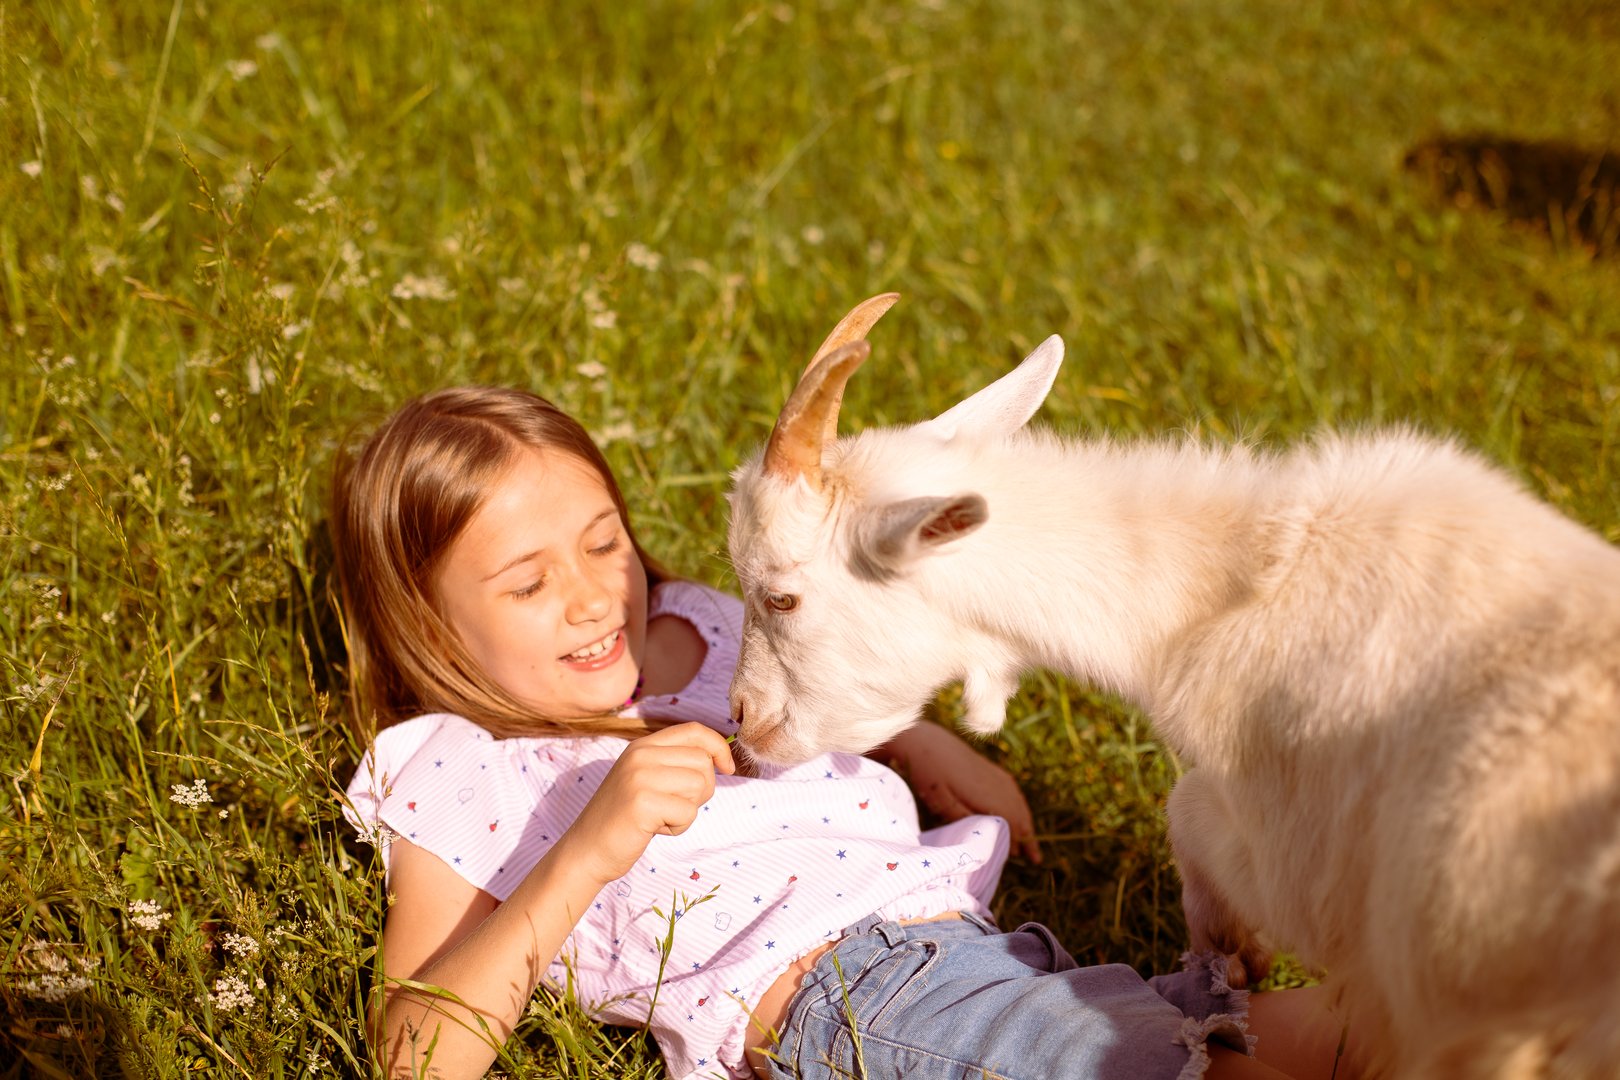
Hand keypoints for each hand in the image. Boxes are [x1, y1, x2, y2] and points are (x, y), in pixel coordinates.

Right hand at [561, 722, 735, 886]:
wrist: (587, 849)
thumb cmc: (624, 818)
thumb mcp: (646, 778)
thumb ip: (674, 763)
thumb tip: (721, 757)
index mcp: (643, 745)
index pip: (695, 730)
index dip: (719, 747)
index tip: (727, 768)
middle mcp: (641, 754)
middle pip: (703, 761)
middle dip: (701, 790)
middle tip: (672, 806)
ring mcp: (640, 776)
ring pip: (700, 785)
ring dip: (688, 810)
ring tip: (660, 817)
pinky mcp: (643, 803)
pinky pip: (688, 813)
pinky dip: (678, 827)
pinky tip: (653, 829)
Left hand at [874, 723, 1040, 862]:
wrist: (926, 740)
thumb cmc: (928, 772)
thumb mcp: (938, 799)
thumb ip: (960, 816)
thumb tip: (982, 833)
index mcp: (983, 792)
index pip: (1010, 819)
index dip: (1016, 838)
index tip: (1018, 855)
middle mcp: (995, 783)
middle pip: (1019, 812)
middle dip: (1027, 835)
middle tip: (1034, 858)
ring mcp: (994, 774)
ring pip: (1018, 801)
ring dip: (1025, 821)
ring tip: (1028, 842)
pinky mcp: (990, 769)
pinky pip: (1012, 791)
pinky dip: (1019, 807)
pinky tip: (1018, 815)